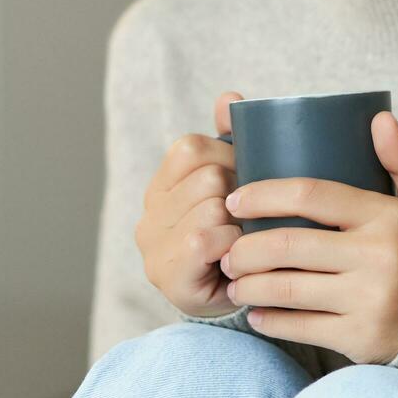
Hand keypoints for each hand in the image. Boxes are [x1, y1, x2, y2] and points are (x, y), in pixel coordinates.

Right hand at [135, 91, 245, 317]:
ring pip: (210, 207)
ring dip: (240, 224)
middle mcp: (149, 214)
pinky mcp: (168, 275)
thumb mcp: (233, 184)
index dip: (228, 158)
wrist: (235, 299)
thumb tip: (229, 98)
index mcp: (161, 186)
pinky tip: (237, 258)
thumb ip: (228, 138)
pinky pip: (206, 240)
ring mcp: (154, 246)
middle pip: (207, 177)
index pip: (191, 147)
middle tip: (249, 218)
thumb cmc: (236, 236)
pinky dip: (231, 246)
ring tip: (244, 240)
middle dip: (240, 194)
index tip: (243, 181)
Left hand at [220, 109, 397, 364]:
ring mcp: (368, 300)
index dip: (264, 194)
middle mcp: (377, 257)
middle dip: (245, 246)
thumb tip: (378, 118)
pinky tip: (255, 311)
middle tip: (227, 245)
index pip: (312, 195)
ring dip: (249, 282)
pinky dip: (269, 319)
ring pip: (286, 287)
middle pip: (288, 244)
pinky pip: (299, 327)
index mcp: (389, 217)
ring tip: (234, 276)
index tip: (237, 197)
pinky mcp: (360, 338)